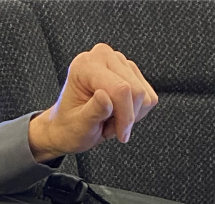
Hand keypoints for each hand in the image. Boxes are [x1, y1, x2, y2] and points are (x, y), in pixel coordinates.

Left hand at [28, 43, 157, 161]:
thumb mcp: (78, 126)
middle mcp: (102, 56)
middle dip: (126, 117)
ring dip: (129, 115)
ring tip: (108, 120)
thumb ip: (92, 112)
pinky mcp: (130, 71)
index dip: (125, 116)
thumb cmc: (69, 127)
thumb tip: (105, 97)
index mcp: (85, 66)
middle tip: (107, 127)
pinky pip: (148, 96)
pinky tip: (117, 114)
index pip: (121, 89)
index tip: (121, 135)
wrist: (66, 128)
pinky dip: (135, 111)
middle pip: (136, 91)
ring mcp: (119, 61)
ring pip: (144, 94)